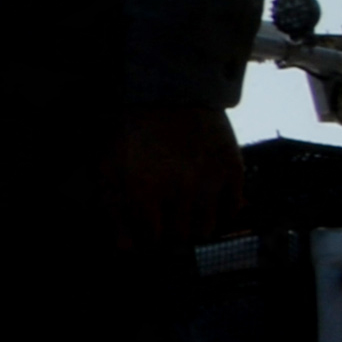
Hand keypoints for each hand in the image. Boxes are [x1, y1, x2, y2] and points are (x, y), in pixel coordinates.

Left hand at [119, 105, 249, 252]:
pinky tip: (209, 203)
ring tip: (185, 214)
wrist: (169, 91)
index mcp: (143, 191)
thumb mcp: (108, 166)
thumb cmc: (132, 131)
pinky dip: (222, 213)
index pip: (150, 239)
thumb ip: (113, 209)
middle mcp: (179, 192)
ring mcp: (209, 183)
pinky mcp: (232, 171)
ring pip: (206, 230)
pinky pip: (232, 210)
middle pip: (179, 237)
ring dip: (194, 227)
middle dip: (170, 234)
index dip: (147, 236)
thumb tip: (127, 249)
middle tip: (166, 222)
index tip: (147, 230)